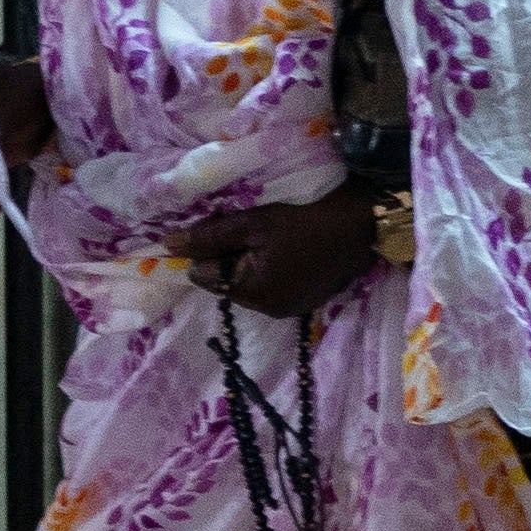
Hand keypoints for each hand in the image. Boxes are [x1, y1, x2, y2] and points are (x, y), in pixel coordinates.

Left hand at [186, 187, 387, 316]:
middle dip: (230, 255)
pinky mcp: (306, 301)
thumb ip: (210, 237)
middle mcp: (269, 310)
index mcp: (252, 293)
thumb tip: (166, 246)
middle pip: (226, 282)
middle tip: (251, 227)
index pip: (204, 276)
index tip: (227, 224)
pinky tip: (289, 248)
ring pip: (249, 283)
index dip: (208, 248)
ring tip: (272, 236)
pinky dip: (272, 268)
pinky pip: (272, 285)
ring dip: (251, 261)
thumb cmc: (306, 220)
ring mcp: (290, 308)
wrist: (364, 224)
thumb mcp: (254, 223)